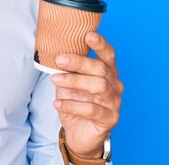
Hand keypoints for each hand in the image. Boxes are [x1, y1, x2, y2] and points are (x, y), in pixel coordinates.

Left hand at [51, 32, 122, 158]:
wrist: (79, 133)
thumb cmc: (76, 101)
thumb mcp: (69, 82)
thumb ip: (67, 68)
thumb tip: (53, 51)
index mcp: (108, 72)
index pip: (108, 54)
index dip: (100, 44)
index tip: (88, 35)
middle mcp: (115, 85)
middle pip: (101, 69)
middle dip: (79, 62)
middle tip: (59, 59)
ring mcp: (114, 102)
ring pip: (99, 87)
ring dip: (75, 81)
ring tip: (55, 80)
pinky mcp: (110, 119)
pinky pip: (92, 109)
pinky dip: (72, 105)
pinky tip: (57, 103)